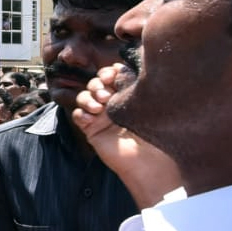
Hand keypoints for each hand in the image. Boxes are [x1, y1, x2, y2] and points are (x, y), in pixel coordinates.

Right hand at [73, 66, 180, 207]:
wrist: (148, 162)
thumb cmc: (154, 134)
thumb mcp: (146, 104)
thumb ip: (132, 85)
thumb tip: (119, 68)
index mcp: (127, 95)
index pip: (111, 75)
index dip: (108, 72)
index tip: (113, 75)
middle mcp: (113, 104)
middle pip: (95, 83)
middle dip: (97, 84)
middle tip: (107, 96)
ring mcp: (101, 117)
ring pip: (83, 97)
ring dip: (88, 97)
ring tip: (99, 107)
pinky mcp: (92, 131)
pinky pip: (78, 116)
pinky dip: (81, 113)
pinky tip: (92, 118)